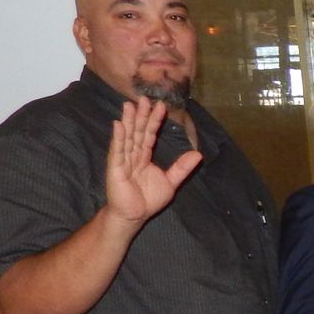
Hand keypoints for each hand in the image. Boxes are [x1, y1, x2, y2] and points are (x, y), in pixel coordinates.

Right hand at [103, 97, 200, 232]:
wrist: (134, 215)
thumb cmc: (148, 199)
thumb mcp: (171, 182)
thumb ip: (182, 167)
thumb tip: (198, 153)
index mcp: (144, 157)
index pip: (150, 135)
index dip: (154, 121)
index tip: (161, 105)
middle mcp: (132, 155)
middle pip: (137, 132)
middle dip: (140, 115)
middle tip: (144, 97)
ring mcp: (122, 160)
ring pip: (127, 137)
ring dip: (128, 121)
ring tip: (129, 105)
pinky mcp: (115, 168)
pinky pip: (117, 151)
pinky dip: (118, 138)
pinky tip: (118, 124)